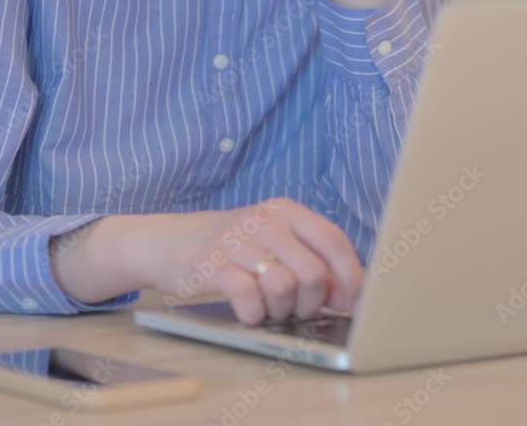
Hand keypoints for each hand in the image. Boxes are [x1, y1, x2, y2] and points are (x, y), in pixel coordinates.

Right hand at [127, 199, 363, 324]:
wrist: (173, 242)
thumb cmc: (236, 248)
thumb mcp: (275, 240)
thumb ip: (311, 258)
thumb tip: (351, 295)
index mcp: (286, 211)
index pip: (333, 239)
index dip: (350, 276)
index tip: (353, 304)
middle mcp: (264, 220)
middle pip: (312, 271)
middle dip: (312, 302)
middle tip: (298, 309)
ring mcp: (236, 241)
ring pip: (283, 287)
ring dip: (281, 311)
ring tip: (270, 308)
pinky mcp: (211, 265)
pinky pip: (248, 298)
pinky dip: (253, 314)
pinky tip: (248, 311)